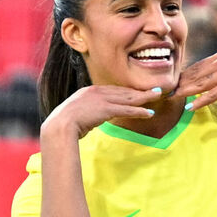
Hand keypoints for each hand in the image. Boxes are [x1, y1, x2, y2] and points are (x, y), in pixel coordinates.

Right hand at [41, 84, 161, 140]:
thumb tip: (84, 122)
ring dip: (144, 97)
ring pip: (128, 98)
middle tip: (155, 89)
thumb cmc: (61, 125)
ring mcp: (101, 100)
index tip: (136, 92)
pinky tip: (149, 113)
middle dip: (139, 91)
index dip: (126, 91)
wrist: (58, 127)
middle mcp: (96, 92)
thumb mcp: (73, 115)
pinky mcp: (106, 109)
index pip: (111, 90)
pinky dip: (139, 111)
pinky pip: (127, 110)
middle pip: (123, 91)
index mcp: (87, 91)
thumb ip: (82, 114)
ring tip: (157, 96)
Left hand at [173, 40, 216, 111]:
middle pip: (194, 74)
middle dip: (179, 82)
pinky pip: (213, 94)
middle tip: (166, 89)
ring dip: (184, 91)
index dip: (185, 73)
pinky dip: (201, 101)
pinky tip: (190, 106)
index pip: (198, 65)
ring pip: (200, 84)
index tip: (174, 79)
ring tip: (172, 98)